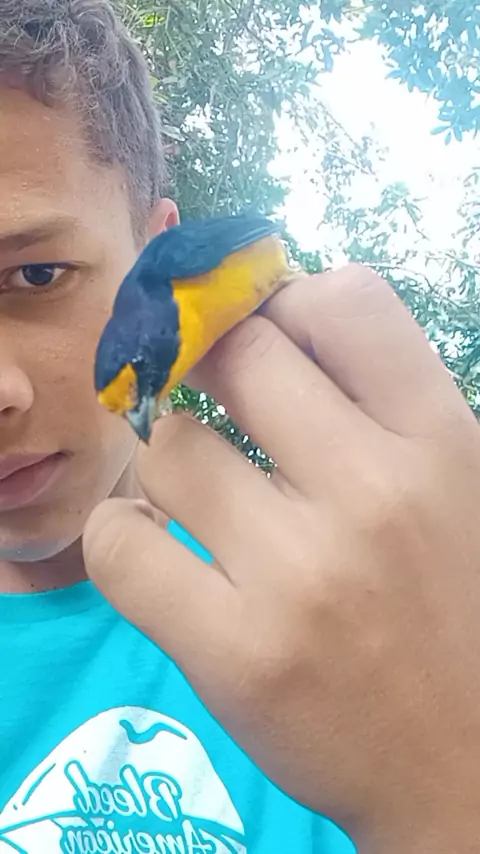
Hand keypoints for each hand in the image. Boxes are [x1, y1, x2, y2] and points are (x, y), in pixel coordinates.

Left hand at [84, 265, 479, 852]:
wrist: (460, 762)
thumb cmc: (452, 605)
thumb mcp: (450, 482)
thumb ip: (377, 402)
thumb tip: (268, 321)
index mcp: (438, 440)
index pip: (343, 298)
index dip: (284, 300)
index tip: (263, 337)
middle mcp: (370, 491)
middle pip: (236, 352)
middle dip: (209, 365)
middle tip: (214, 401)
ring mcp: (296, 573)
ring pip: (167, 447)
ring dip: (168, 462)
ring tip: (196, 495)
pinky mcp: (232, 650)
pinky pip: (119, 544)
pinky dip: (121, 535)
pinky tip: (156, 547)